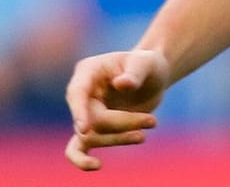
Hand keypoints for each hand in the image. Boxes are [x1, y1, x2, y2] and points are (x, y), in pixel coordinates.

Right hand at [63, 48, 169, 170]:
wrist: (152, 77)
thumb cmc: (148, 65)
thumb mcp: (146, 63)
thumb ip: (135, 73)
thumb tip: (122, 84)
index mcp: (88, 71)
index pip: (77, 93)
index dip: (79, 111)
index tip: (85, 129)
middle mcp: (81, 93)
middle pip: (91, 120)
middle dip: (122, 123)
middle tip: (152, 121)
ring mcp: (85, 113)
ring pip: (90, 137)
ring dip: (120, 138)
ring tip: (148, 129)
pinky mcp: (93, 129)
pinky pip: (79, 148)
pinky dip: (83, 160)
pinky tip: (96, 165)